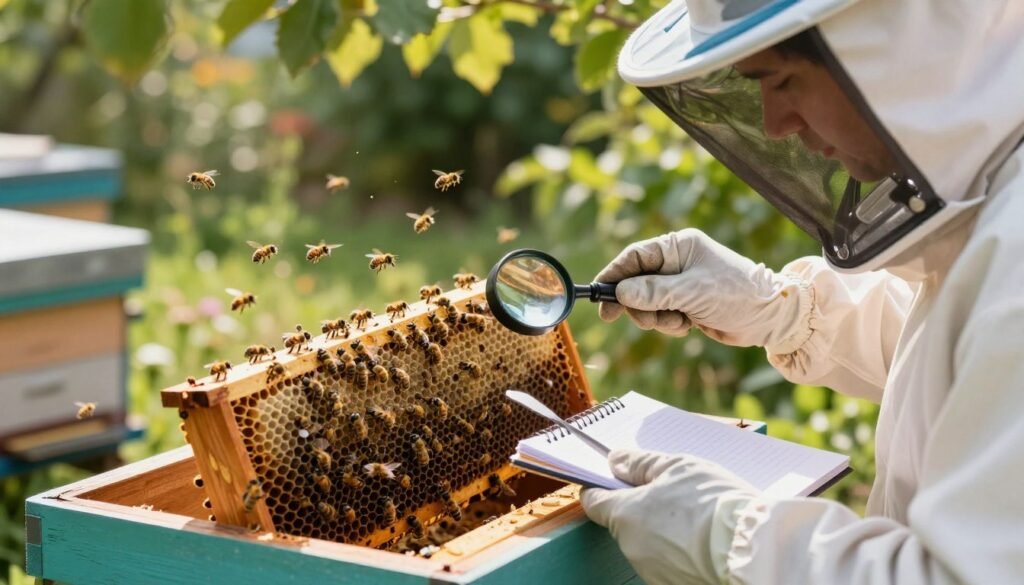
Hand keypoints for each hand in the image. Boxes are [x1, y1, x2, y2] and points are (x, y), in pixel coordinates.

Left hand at [580, 449, 758, 584]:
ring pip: (649, 544)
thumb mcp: (677, 467)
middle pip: (625, 523)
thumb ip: (640, 463)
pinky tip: (703, 541)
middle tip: (676, 495)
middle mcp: (631, 547)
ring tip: (697, 520)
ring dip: (664, 532)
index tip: (616, 479)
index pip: (594, 501)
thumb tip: (615, 461)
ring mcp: (651, 570)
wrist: (750, 549)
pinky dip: (680, 552)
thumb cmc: (712, 502)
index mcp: (624, 514)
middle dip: (644, 509)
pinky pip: (669, 563)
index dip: (602, 487)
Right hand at [596, 228, 809, 349]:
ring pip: (646, 303)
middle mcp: (677, 262)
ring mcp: (680, 283)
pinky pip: (660, 315)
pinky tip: (687, 325)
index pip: (634, 257)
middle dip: (638, 305)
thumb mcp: (692, 292)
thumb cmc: (736, 294)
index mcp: (678, 246)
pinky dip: (668, 324)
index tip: (600, 295)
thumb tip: (621, 292)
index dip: (614, 276)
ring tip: (678, 322)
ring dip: (656, 318)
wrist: (770, 317)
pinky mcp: (685, 303)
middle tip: (647, 320)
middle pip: (635, 282)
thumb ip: (654, 292)